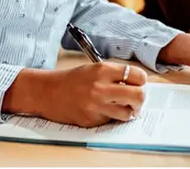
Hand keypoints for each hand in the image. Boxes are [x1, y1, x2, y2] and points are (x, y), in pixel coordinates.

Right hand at [5, 62, 146, 127]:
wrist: (47, 92)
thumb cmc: (71, 80)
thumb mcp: (93, 69)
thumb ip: (114, 74)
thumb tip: (137, 83)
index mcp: (103, 70)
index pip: (137, 75)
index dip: (142, 81)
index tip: (140, 84)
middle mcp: (101, 87)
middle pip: (138, 95)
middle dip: (141, 99)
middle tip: (137, 99)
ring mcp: (97, 105)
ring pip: (128, 113)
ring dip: (129, 111)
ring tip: (122, 107)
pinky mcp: (92, 120)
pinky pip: (111, 120)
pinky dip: (112, 117)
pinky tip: (103, 111)